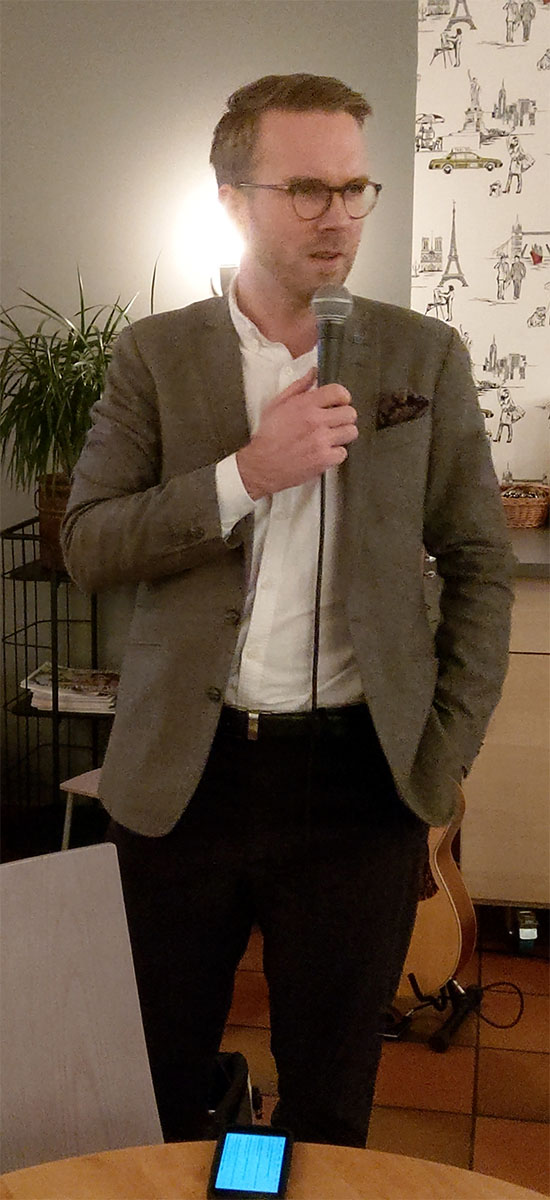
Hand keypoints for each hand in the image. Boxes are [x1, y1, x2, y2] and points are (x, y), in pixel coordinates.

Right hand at [236, 367, 357, 499]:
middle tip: (335, 423)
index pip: (339, 392)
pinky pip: (343, 453)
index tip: (339, 403)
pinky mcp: (324, 459)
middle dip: (344, 417)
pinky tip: (324, 452)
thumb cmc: (268, 436)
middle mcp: (316, 421)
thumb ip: (299, 386)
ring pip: (351, 432)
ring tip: (330, 438)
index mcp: (305, 404)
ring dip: (342, 435)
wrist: (261, 465)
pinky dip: (336, 454)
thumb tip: (314, 372)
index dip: (342, 397)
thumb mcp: (277, 404)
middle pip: (350, 413)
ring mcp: (321, 440)